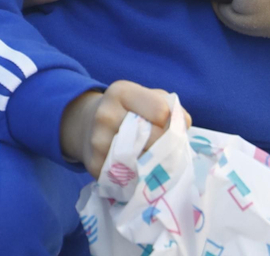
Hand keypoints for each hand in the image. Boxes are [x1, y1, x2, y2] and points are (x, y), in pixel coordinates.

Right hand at [59, 80, 187, 177]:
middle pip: (155, 137)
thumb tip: (183, 126)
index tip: (168, 127)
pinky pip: (129, 178)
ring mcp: (99, 141)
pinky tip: (139, 170)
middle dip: (166, 145)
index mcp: (121, 92)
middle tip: (166, 148)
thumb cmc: (126, 111)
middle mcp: (106, 114)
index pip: (161, 111)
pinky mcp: (95, 166)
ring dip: (155, 164)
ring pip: (143, 160)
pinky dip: (140, 177)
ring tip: (155, 161)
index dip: (171, 122)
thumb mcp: (145, 97)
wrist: (86, 125)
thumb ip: (170, 106)